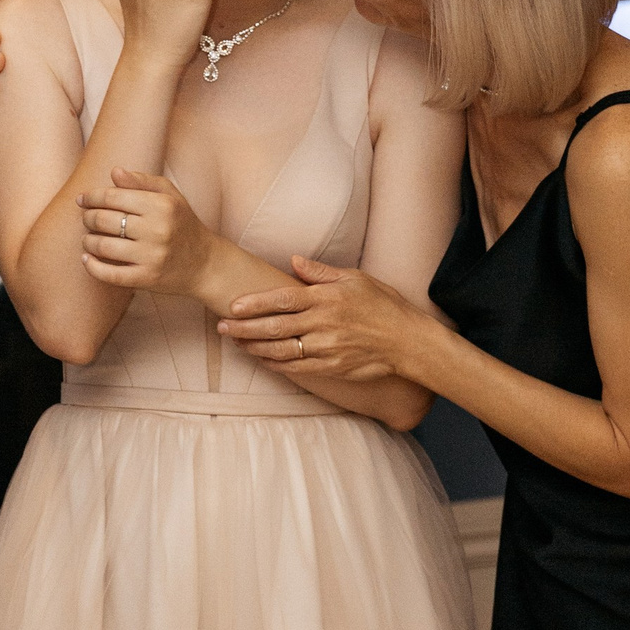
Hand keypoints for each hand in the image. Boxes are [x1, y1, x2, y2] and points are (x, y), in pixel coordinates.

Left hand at [79, 168, 214, 296]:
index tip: (82, 199)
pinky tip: (87, 260)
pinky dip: (92, 267)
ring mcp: (152, 256)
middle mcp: (158, 229)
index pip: (113, 196)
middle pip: (104, 220)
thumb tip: (114, 171)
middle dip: (88, 218)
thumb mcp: (169, 196)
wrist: (205, 264)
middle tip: (86, 219)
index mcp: (161, 205)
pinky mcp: (147, 278)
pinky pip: (110, 274)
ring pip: (103, 246)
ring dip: (87, 241)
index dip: (92, 197)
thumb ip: (142, 181)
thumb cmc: (183, 224)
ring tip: (88, 239)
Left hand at [218, 257, 428, 384]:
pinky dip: (275, 364)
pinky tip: (261, 360)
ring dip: (254, 347)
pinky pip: (296, 368)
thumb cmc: (383, 305)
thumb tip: (293, 261)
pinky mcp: (331, 367)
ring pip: (280, 350)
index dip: (254, 303)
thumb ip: (321, 272)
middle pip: (274, 327)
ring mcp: (326, 348)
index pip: (282, 299)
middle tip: (221, 327)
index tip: (233, 305)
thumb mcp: (355, 278)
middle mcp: (323, 324)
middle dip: (244, 327)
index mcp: (326, 298)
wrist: (407, 341)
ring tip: (236, 343)